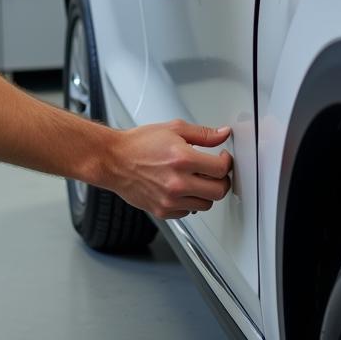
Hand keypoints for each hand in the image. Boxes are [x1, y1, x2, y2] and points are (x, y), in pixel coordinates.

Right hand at [102, 120, 232, 219]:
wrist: (114, 160)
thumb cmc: (139, 144)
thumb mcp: (174, 128)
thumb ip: (203, 134)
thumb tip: (223, 134)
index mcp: (182, 159)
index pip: (221, 169)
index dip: (227, 163)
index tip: (223, 159)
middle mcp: (178, 182)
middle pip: (219, 191)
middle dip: (222, 180)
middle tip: (216, 172)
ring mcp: (170, 200)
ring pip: (206, 204)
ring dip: (206, 192)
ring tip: (196, 178)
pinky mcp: (163, 211)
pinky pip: (188, 212)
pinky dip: (190, 201)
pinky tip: (182, 188)